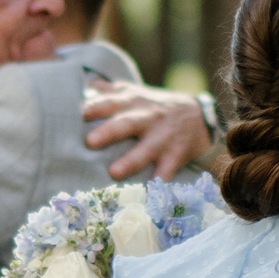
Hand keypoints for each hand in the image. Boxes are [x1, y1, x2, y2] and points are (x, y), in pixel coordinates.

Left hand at [82, 80, 212, 180]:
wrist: (199, 115)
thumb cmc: (155, 106)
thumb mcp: (135, 93)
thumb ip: (110, 91)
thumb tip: (85, 83)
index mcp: (132, 102)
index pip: (110, 102)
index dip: (95, 107)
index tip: (79, 114)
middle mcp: (147, 117)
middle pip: (127, 123)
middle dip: (109, 132)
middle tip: (90, 142)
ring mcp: (162, 137)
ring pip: (146, 149)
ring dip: (131, 161)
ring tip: (114, 173)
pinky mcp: (176, 154)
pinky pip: (167, 170)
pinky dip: (160, 182)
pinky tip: (149, 194)